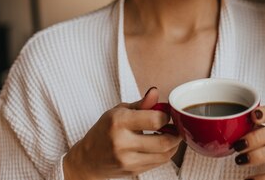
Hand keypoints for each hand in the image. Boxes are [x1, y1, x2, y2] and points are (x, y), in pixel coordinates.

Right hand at [63, 87, 180, 179]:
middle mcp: (122, 142)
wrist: (87, 159)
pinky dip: (165, 154)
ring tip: (172, 135)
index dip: (167, 116)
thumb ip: (141, 103)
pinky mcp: (132, 171)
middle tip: (177, 126)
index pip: (155, 120)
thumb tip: (155, 92)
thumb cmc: (104, 130)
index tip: (168, 114)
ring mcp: (127, 159)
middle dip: (176, 133)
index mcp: (119, 122)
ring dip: (174, 145)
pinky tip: (163, 145)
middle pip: (164, 141)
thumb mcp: (119, 111)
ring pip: (164, 155)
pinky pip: (158, 163)